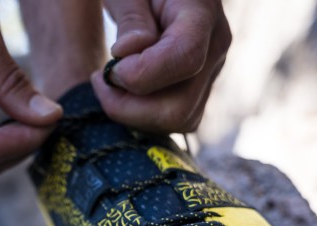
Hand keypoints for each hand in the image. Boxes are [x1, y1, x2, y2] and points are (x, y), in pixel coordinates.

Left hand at [92, 0, 231, 132]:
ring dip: (133, 113)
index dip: (142, 74)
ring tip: (109, 82)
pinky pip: (175, 120)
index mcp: (201, 13)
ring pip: (178, 121)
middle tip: (101, 79)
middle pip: (180, 107)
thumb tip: (127, 53)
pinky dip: (142, 115)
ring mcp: (210, 72)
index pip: (185, 58)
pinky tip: (122, 90)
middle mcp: (215, 48)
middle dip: (130, 106)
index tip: (112, 64)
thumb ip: (130, 17)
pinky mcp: (199, 88)